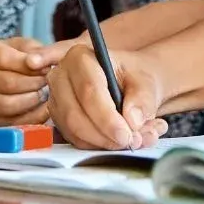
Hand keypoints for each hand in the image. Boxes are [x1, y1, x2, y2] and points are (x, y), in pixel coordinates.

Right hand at [0, 36, 57, 126]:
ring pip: (9, 105)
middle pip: (9, 83)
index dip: (29, 64)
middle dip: (35, 83)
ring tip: (44, 93)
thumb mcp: (12, 46)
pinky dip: (31, 117)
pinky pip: (11, 122)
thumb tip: (44, 61)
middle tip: (49, 80)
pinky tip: (42, 109)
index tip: (46, 66)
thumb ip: (31, 49)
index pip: (5, 58)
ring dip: (33, 100)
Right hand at [47, 42, 168, 150]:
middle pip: (75, 114)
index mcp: (81, 58)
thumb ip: (143, 99)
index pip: (89, 91)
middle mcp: (61, 77)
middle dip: (103, 135)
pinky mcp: (58, 119)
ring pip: (72, 130)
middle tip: (129, 143)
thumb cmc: (134, 77)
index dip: (107, 118)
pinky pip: (73, 139)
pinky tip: (116, 140)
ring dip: (102, 142)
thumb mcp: (146, 81)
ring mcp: (56, 99)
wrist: (130, 82)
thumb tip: (132, 120)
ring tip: (130, 141)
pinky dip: (97, 145)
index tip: (126, 135)